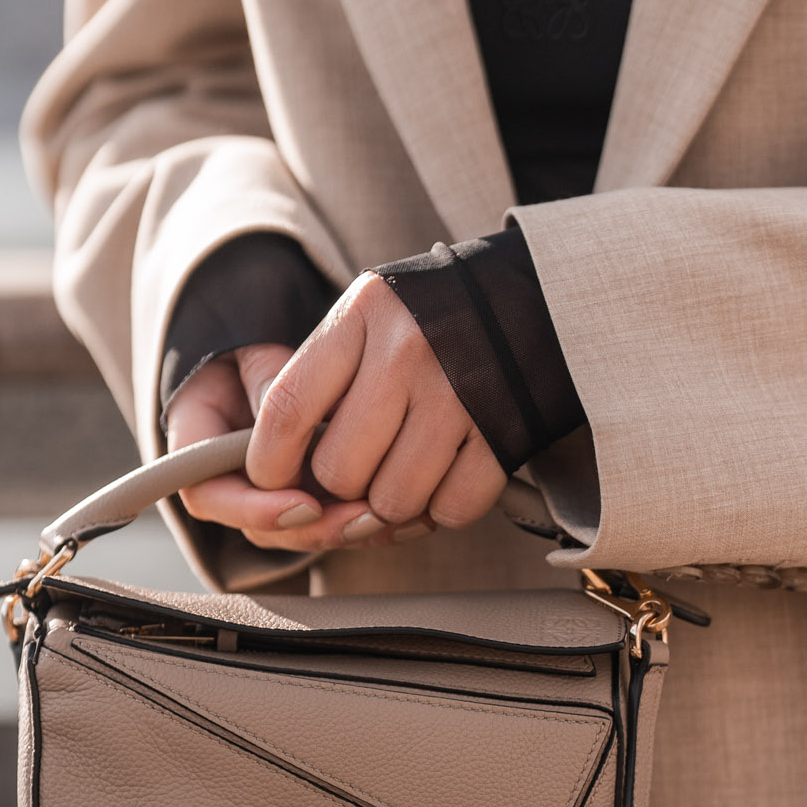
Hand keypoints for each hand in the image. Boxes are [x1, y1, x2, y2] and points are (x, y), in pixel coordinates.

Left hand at [168, 275, 506, 551]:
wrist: (537, 297)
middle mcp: (408, 352)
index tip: (271, 477)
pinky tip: (447, 476)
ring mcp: (460, 394)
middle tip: (360, 468)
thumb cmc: (433, 319)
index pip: (287, 409)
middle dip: (341, 488)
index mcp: (364, 316)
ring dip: (393, 505)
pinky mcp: (504, 433)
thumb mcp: (370, 316)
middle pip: (339, 471)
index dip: (269, 460)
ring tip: (405, 470)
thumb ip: (322, 377)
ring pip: (393, 501)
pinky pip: (452, 508)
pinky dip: (443, 509)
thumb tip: (274, 470)